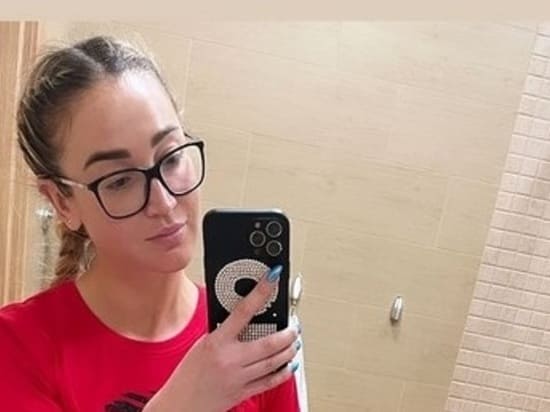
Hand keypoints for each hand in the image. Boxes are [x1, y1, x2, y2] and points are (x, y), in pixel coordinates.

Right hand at [145, 265, 300, 411]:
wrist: (180, 405)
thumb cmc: (187, 375)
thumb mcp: (201, 345)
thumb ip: (222, 332)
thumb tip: (242, 317)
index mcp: (216, 342)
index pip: (243, 311)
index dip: (260, 292)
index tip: (272, 278)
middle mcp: (230, 359)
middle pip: (269, 343)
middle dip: (287, 333)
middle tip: (294, 325)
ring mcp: (238, 378)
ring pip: (274, 362)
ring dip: (289, 350)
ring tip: (295, 342)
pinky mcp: (243, 393)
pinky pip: (270, 382)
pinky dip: (284, 372)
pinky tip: (290, 364)